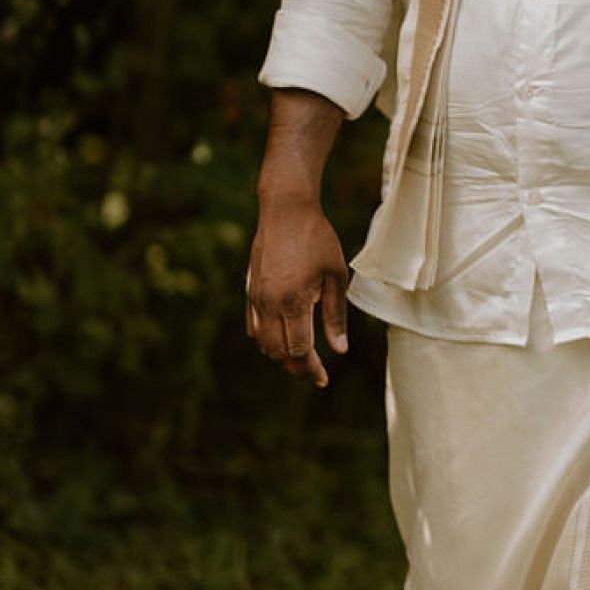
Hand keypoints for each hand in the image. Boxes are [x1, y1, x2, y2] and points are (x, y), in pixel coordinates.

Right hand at [246, 196, 349, 388]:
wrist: (285, 210)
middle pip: (278, 353)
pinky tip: (283, 339)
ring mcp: (256, 298)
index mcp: (294, 301)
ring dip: (281, 356)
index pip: (299, 351)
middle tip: (315, 373)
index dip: (312, 369)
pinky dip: (266, 340)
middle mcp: (269, 304)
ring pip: (263, 343)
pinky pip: (253, 327)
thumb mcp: (335, 275)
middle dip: (297, 368)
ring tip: (302, 359)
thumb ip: (336, 315)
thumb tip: (340, 350)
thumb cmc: (317, 239)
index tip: (324, 379)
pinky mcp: (249, 290)